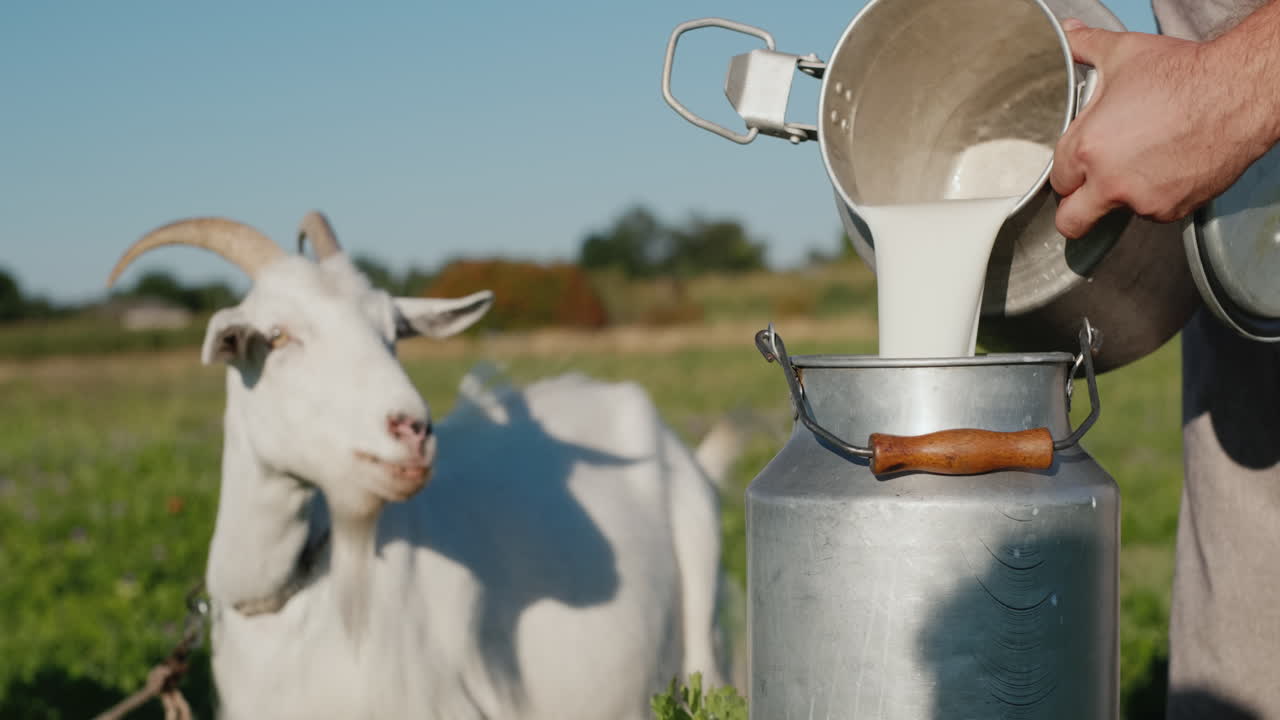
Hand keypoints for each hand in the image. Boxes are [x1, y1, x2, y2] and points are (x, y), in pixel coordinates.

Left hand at [1050, 19, 1277, 237]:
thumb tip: (1069, 34)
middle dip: (1075, 210)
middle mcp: (1111, 182)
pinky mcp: (1175, 209)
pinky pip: (1154, 212)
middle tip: (1087, 192)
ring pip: (1117, 213)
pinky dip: (1156, 196)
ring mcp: (1145, 201)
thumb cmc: (1185, 75)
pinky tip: (1168, 165)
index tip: (1076, 165)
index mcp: (1088, 149)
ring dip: (1122, 196)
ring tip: (1144, 159)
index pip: (1057, 180)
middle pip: (1072, 221)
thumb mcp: (1124, 53)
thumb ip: (1086, 47)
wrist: (1240, 92)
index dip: (1067, 170)